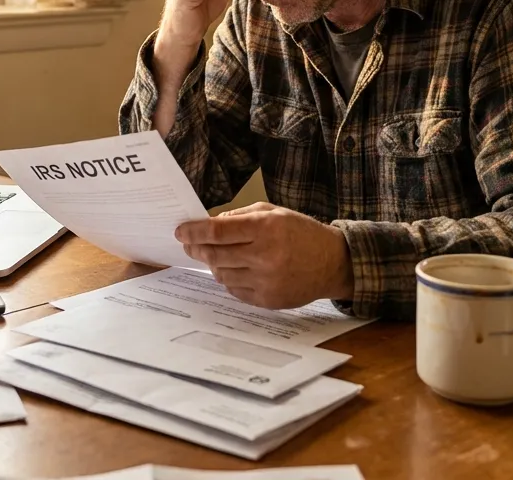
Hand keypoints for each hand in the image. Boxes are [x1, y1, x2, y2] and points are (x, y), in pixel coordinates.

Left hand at [175, 202, 353, 308]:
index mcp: (265, 228)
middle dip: (197, 248)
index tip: (180, 232)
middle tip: (190, 244)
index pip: (217, 232)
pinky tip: (237, 270)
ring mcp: (265, 281)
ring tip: (219, 256)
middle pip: (214, 254)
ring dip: (214, 264)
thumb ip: (240, 216)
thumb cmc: (301, 233)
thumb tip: (209, 225)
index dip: (193, 232)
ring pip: (221, 274)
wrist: (332, 263)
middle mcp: (264, 256)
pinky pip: (234, 290)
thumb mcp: (273, 212)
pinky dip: (230, 279)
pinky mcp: (267, 300)